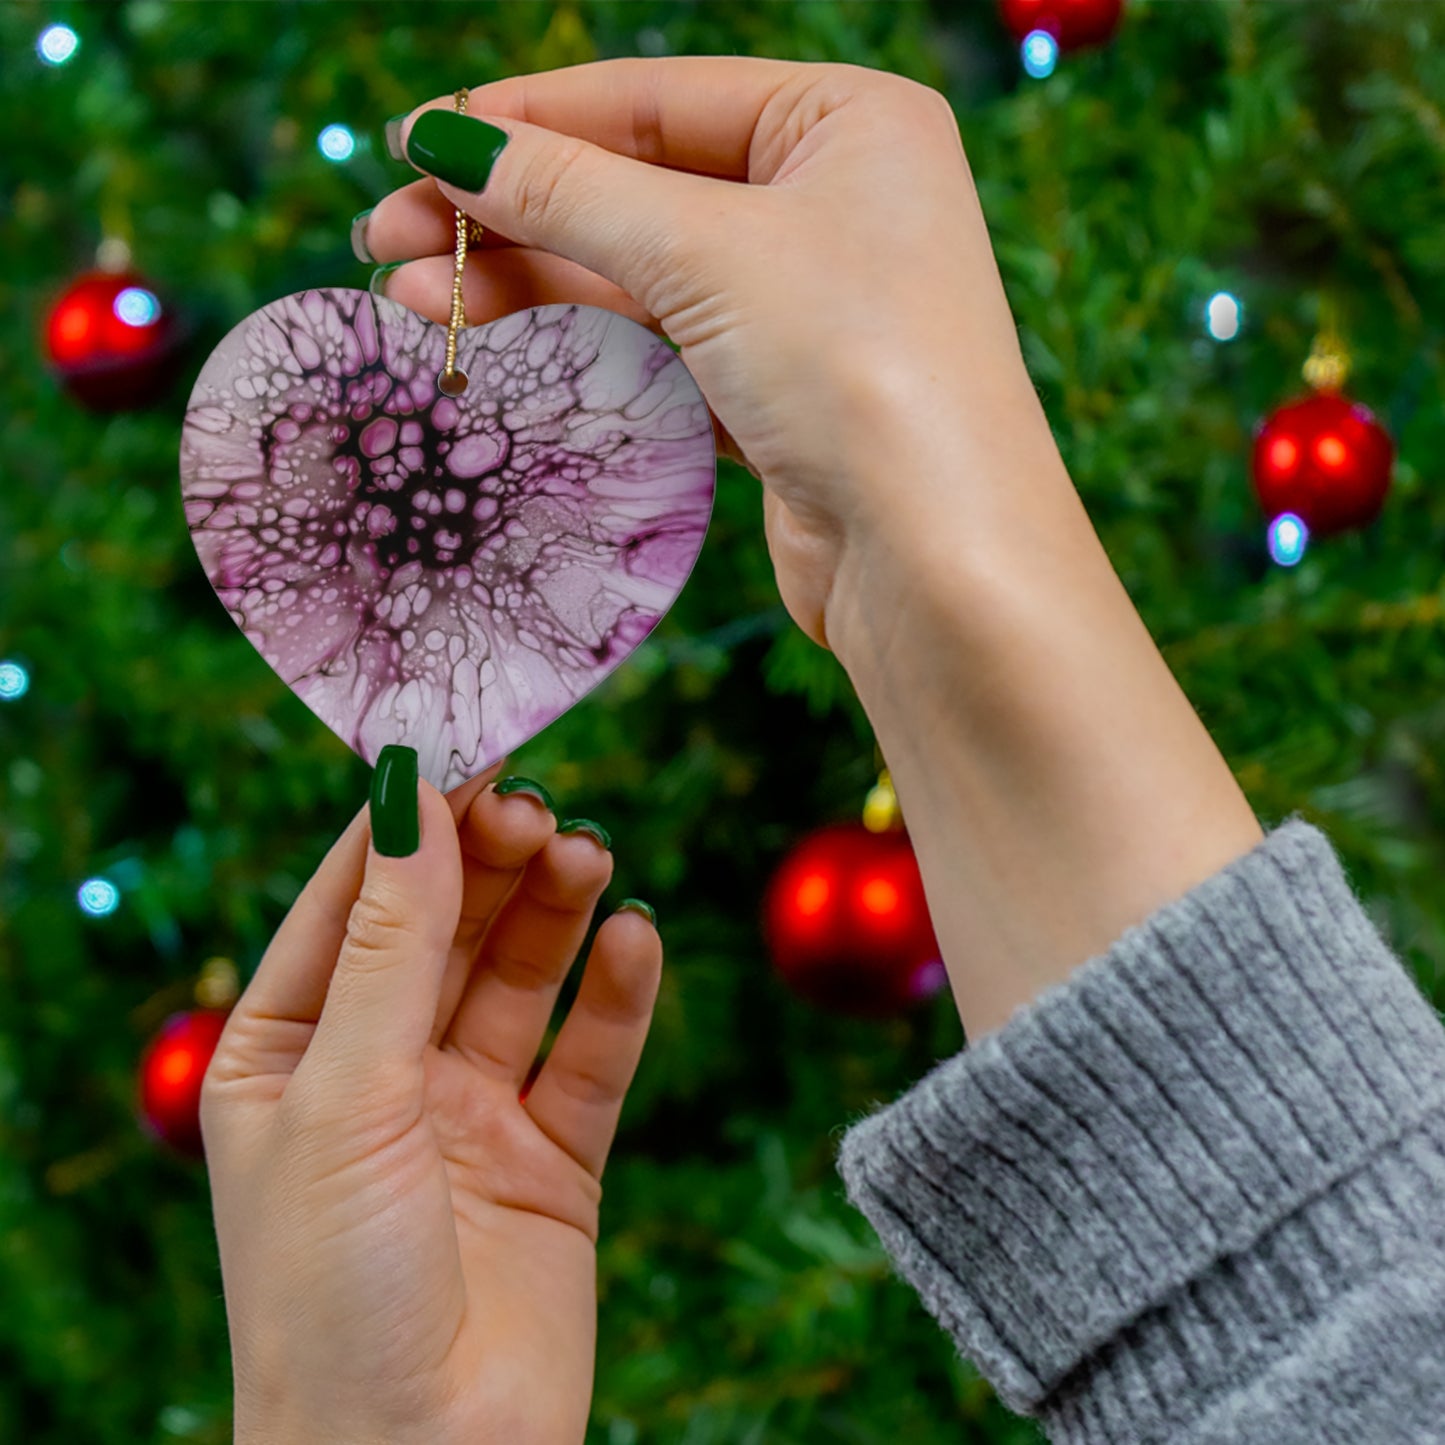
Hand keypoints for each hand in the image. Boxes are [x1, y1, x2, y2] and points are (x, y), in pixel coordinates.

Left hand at [201, 758, 660, 1444]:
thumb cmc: (331, 1292)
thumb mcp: (345, 1094)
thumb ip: (391, 944)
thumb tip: (410, 795)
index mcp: (288, 1054)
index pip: (351, 904)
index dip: (407, 825)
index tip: (466, 746)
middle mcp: (380, 1073)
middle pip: (446, 929)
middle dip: (490, 862)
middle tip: (540, 808)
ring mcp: (469, 1114)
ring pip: (521, 978)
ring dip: (556, 911)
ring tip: (589, 857)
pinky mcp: (552, 1159)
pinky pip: (591, 1055)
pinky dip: (617, 994)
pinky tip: (636, 938)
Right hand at [360, 57, 1053, 653]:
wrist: (937, 560)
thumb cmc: (857, 369)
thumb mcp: (705, 252)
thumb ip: (570, 191)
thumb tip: (446, 140)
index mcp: (847, 121)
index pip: (655, 98)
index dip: (526, 118)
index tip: (414, 140)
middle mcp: (834, 201)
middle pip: (637, 185)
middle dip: (509, 211)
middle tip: (386, 237)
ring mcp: (808, 302)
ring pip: (640, 271)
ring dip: (528, 281)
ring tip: (412, 297)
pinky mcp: (781, 392)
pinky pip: (662, 344)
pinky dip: (582, 341)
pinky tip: (497, 342)